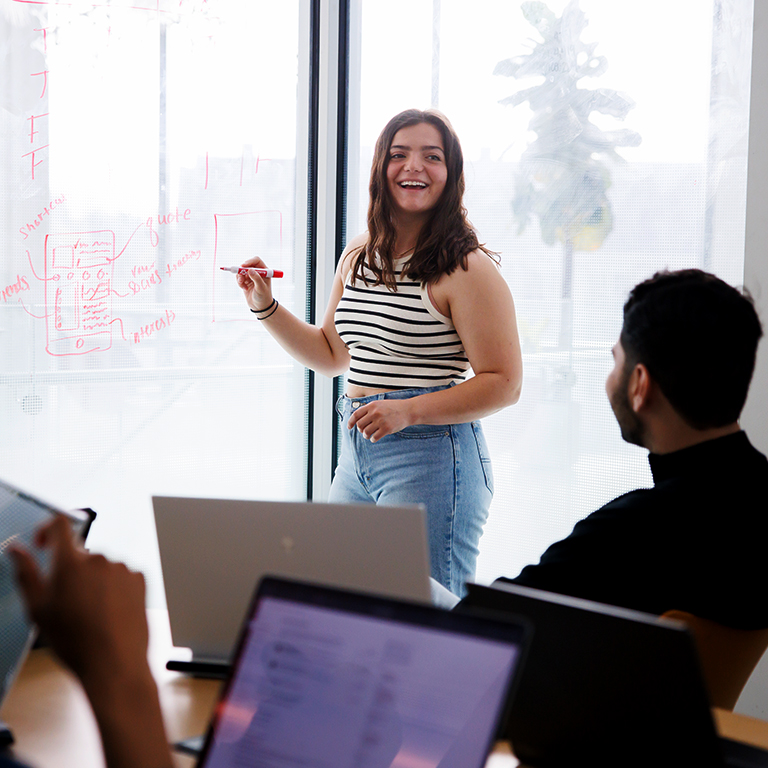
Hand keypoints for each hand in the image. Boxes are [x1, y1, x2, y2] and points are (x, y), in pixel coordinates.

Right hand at [9, 515, 148, 687]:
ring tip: (90, 614)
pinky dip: (113, 588)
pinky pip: (121, 575)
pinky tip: (108, 611)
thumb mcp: (38, 610)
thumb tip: (17, 550)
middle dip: (71, 572)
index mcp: (70, 563)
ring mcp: (122, 568)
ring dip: (93, 582)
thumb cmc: (75, 641)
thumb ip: (26, 573)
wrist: (114, 663)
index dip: (48, 529)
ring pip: (101, 567)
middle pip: (80, 555)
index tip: (44, 544)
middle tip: (67, 603)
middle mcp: (99, 559)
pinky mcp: (139, 578)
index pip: (60, 524)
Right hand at [236, 256, 273, 311]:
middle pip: (247, 265)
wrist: (260, 307)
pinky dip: (239, 282)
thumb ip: (256, 278)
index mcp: (265, 271)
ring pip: (241, 271)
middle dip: (242, 271)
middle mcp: (258, 272)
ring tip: (242, 285)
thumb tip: (250, 269)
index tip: (243, 266)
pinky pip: (239, 278)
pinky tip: (244, 288)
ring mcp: (251, 276)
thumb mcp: (261, 288)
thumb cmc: (264, 297)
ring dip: (240, 277)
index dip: (249, 261)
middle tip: (240, 278)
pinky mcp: (245, 281)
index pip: (256, 260)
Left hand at [347, 399, 414, 442]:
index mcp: (372, 405)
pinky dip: (373, 439)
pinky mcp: (386, 429)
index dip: (350, 422)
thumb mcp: (379, 404)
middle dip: (360, 430)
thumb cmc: (393, 408)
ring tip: (369, 435)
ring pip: (366, 432)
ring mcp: (381, 421)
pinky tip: (375, 438)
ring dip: (366, 436)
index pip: (356, 415)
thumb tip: (357, 419)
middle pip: (360, 425)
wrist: (407, 410)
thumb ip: (369, 410)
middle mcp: (375, 413)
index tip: (349, 427)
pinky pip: (374, 438)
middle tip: (364, 431)